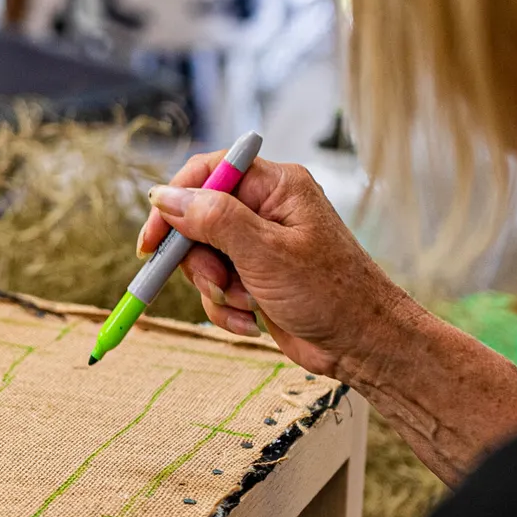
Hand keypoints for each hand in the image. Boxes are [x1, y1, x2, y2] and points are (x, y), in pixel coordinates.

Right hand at [138, 155, 419, 379]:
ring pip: (203, 258)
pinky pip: (216, 287)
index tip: (153, 241)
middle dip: (199, 259)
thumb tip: (164, 196)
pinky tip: (250, 321)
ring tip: (245, 304)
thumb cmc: (330, 293)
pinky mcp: (255, 277)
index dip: (174, 201)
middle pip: (197, 220)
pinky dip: (225, 308)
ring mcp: (259, 244)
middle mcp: (266, 209)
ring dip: (215, 289)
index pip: (209, 172)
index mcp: (276, 186)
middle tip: (218, 283)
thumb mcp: (265, 252)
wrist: (363, 344)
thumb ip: (213, 219)